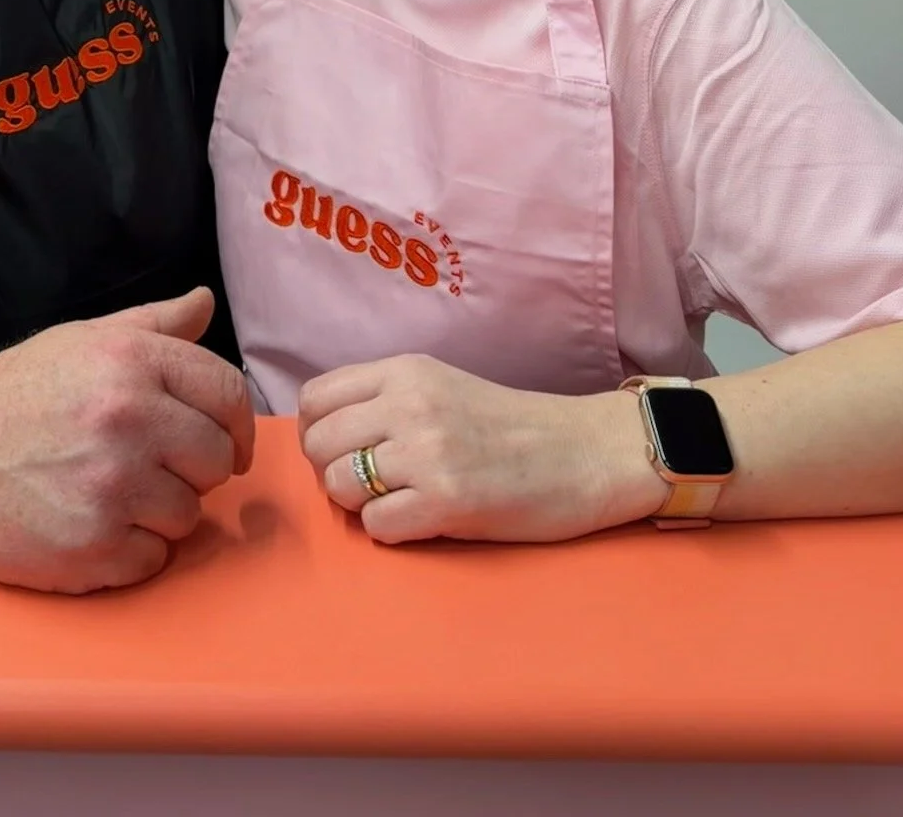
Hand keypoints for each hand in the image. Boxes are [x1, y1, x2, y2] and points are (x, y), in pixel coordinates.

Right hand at [0, 287, 254, 592]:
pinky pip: (153, 560)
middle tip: (151, 466)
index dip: (235, 424)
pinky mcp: (94, 546)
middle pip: (218, 460)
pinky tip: (91, 523)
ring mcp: (113, 487)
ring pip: (189, 515)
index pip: (228, 395)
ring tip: (109, 492)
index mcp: (132, 361)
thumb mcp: (83, 341)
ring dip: (160, 512)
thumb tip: (205, 302)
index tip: (225, 441)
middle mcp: (130, 419)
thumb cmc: (14, 397)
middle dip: (195, 468)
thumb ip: (153, 324)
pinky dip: (130, 551)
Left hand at [299, 353, 665, 544]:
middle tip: (371, 485)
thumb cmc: (513, 426)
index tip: (343, 451)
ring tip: (401, 501)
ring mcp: (428, 451)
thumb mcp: (441, 386)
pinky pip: (376, 526)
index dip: (318, 433)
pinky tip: (424, 521)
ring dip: (361, 504)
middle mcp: (410, 404)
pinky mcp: (448, 500)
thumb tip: (325, 435)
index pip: (315, 398)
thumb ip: (385, 400)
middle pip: (319, 445)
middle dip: (333, 473)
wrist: (586, 451)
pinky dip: (392, 531)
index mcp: (405, 371)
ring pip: (339, 486)